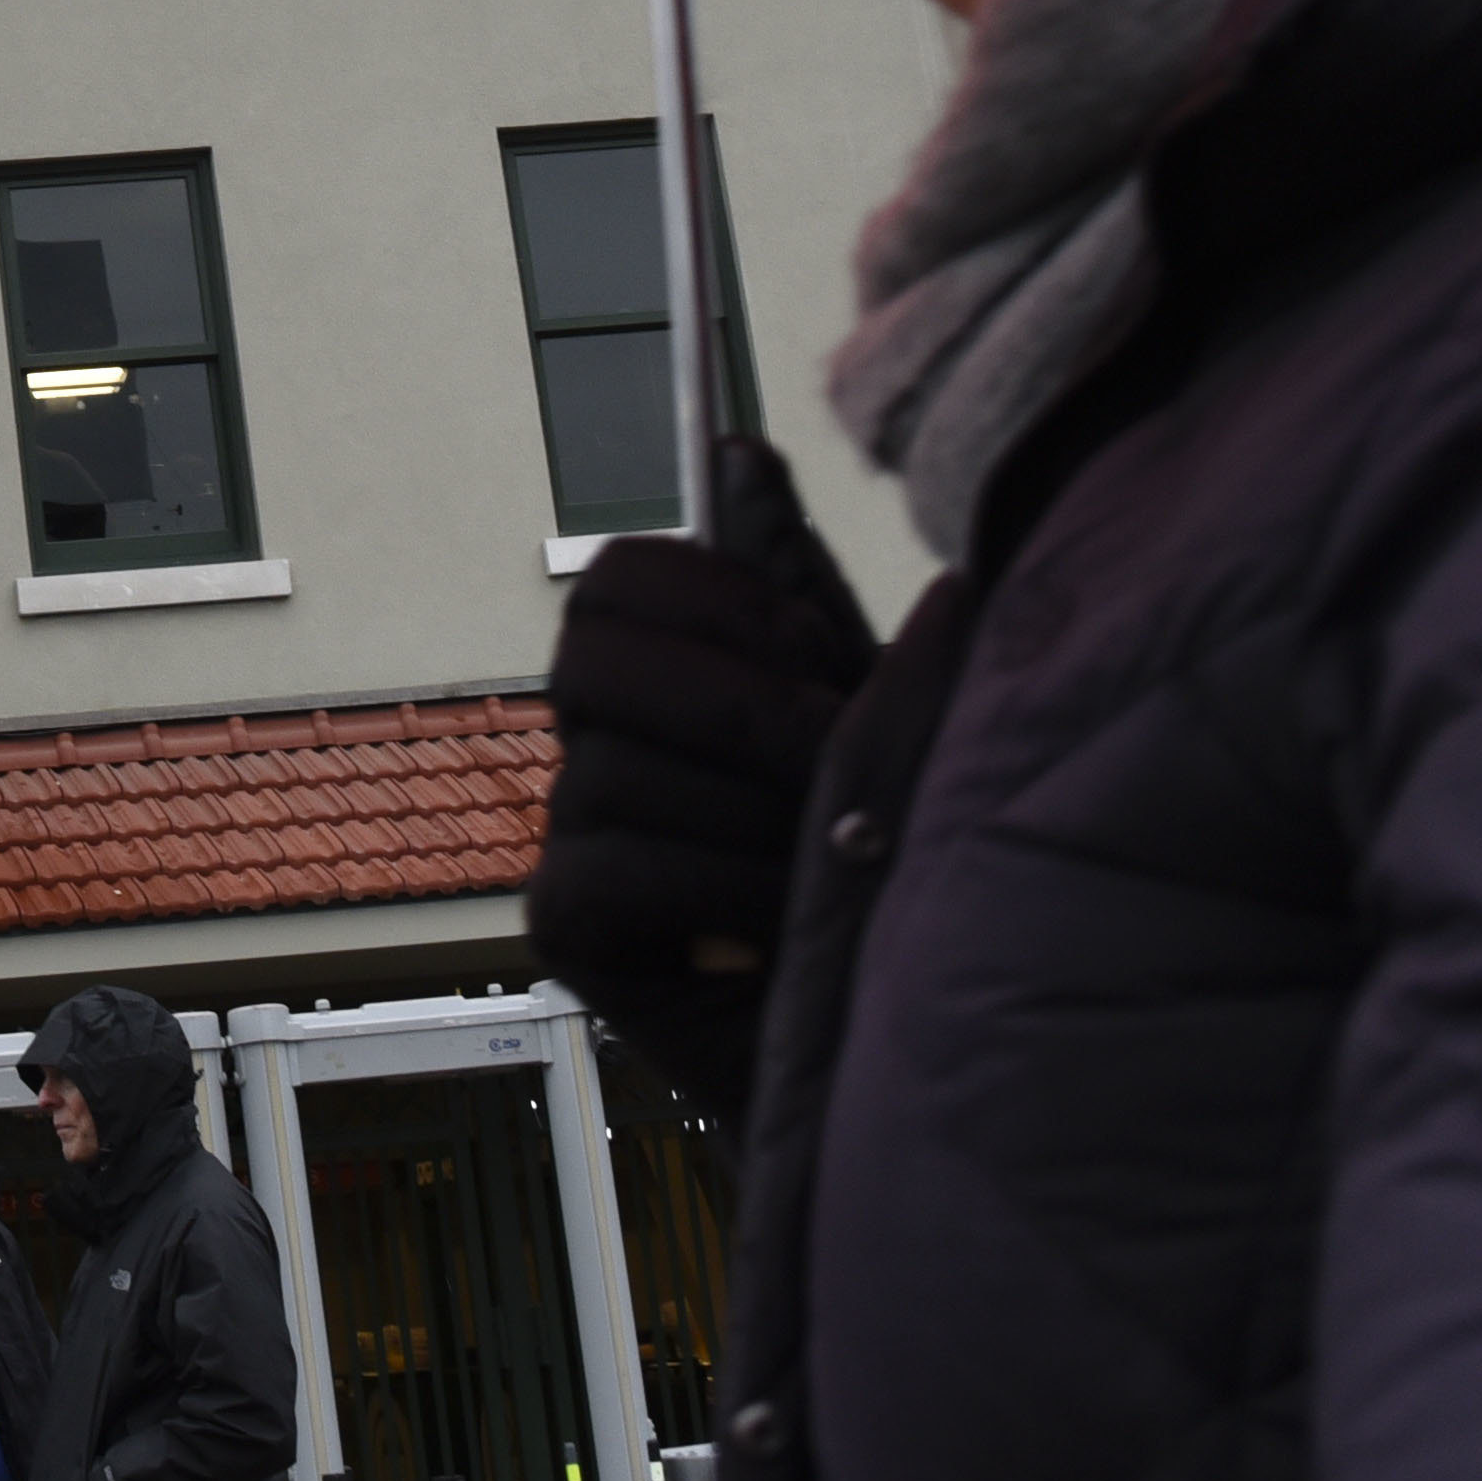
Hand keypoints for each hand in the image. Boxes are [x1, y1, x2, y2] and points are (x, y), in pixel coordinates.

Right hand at [528, 437, 880, 1122]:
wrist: (913, 1031)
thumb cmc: (896, 862)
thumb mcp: (866, 703)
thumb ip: (796, 589)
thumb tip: (739, 449)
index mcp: (673, 681)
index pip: (622, 579)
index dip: (719, 599)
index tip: (818, 654)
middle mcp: (605, 746)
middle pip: (590, 651)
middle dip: (730, 696)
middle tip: (830, 754)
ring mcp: (578, 835)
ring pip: (619, 767)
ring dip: (754, 814)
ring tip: (836, 868)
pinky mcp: (568, 927)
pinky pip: (607, 865)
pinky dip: (713, 885)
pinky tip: (777, 922)